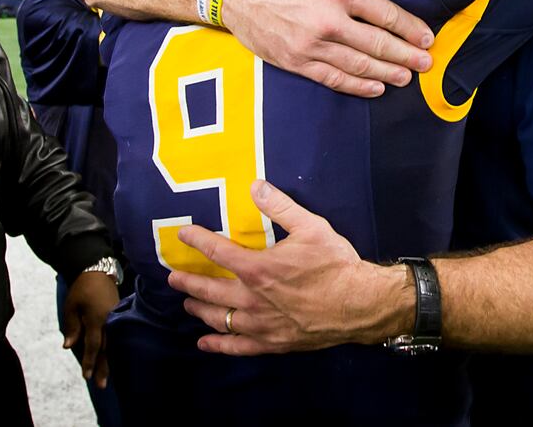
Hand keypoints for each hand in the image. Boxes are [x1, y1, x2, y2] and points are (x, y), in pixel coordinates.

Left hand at [60, 269, 118, 388]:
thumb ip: (72, 327)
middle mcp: (109, 321)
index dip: (89, 361)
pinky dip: (113, 347)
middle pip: (106, 348)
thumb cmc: (81, 289)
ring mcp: (115, 318)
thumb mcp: (71, 306)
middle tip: (102, 385)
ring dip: (109, 359)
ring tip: (107, 376)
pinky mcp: (118, 315)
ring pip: (113, 343)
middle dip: (103, 367)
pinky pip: (116, 334)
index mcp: (96, 319)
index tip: (86, 376)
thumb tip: (68, 346)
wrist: (98, 270)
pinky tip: (113, 356)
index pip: (93, 345)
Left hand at [169, 180, 410, 355]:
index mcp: (258, 268)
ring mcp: (259, 324)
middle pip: (209, 291)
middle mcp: (252, 298)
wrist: (359, 305)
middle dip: (188, 282)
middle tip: (173, 277)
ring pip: (218, 318)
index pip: (217, 252)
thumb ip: (280, 206)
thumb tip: (255, 185)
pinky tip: (204, 342)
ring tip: (187, 304)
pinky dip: (217, 344)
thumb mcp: (311, 226)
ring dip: (198, 310)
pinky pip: (236, 346)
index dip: (197, 240)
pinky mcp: (270, 343)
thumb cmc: (335, 264)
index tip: (183, 234)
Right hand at [223, 0, 432, 97]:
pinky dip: (358, 86)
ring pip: (359, 65)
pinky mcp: (296, 61)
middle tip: (426, 63)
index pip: (386, 15)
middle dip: (407, 56)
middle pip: (379, 44)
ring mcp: (312, 44)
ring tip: (407, 78)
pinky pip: (333, 78)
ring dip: (388, 74)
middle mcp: (329, 20)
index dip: (410, 29)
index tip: (426, 38)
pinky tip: (375, 88)